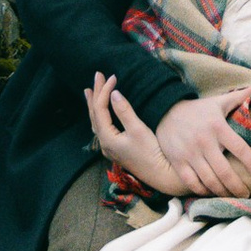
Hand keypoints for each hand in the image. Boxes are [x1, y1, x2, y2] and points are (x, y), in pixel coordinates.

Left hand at [84, 74, 180, 193]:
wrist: (160, 175)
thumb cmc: (151, 152)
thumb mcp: (138, 130)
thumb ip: (124, 111)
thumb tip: (114, 94)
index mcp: (107, 138)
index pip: (100, 109)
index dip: (104, 91)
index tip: (113, 76)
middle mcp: (104, 143)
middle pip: (95, 114)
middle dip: (95, 94)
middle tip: (97, 75)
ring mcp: (109, 147)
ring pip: (97, 122)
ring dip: (94, 105)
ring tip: (90, 91)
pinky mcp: (116, 149)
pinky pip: (102, 128)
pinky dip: (100, 115)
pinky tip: (101, 113)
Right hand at [134, 86, 250, 196]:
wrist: (165, 110)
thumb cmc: (197, 109)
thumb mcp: (217, 102)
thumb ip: (238, 97)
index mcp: (217, 127)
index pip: (240, 149)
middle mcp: (204, 141)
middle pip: (224, 171)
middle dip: (237, 186)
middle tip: (246, 195)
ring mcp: (189, 153)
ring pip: (209, 180)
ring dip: (222, 192)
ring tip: (231, 197)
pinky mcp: (177, 162)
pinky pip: (191, 182)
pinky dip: (202, 191)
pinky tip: (211, 193)